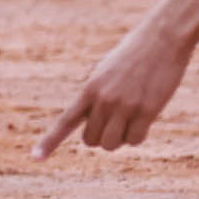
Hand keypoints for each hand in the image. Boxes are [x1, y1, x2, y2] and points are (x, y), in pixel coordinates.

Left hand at [38, 16, 193, 155]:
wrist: (162, 39)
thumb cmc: (133, 55)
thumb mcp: (105, 71)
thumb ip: (95, 96)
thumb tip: (93, 125)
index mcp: (89, 89)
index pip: (65, 121)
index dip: (49, 142)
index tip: (36, 159)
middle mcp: (104, 100)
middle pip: (91, 140)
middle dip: (101, 136)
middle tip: (116, 122)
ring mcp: (125, 106)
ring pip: (112, 144)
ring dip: (120, 139)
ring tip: (130, 119)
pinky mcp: (147, 110)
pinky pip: (135, 140)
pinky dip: (138, 136)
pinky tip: (145, 119)